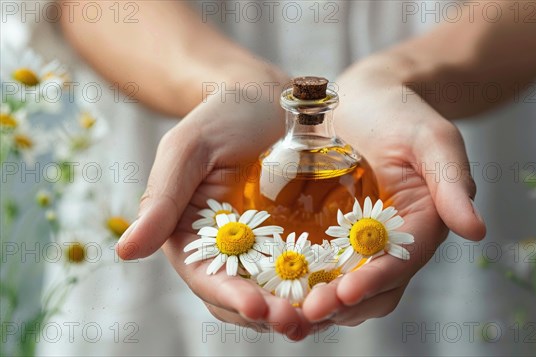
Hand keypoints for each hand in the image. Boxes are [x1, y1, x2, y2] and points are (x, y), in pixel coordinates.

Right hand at [115, 69, 318, 339]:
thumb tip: (126, 252)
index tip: (256, 308)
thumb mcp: (189, 149)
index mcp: (193, 235)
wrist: (268, 98)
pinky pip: (309, 269)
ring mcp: (265, 247)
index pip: (205, 276)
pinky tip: (341, 291)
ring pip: (277, 292)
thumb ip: (162, 198)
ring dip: (297, 310)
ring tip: (323, 315)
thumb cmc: (223, 117)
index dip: (229, 296)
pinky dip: (320, 285)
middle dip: (267, 314)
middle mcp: (228, 250)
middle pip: (243, 295)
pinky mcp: (298, 238)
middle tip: (296, 323)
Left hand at [302, 56, 486, 325]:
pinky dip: (302, 281)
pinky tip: (275, 290)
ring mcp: (359, 241)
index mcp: (422, 225)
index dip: (375, 281)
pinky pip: (317, 266)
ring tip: (287, 315)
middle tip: (308, 313)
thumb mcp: (431, 139)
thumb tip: (476, 231)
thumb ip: (452, 182)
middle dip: (343, 304)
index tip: (346, 293)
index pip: (402, 262)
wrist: (362, 99)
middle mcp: (393, 242)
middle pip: (373, 288)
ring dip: (321, 304)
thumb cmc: (400, 114)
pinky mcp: (329, 234)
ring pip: (345, 286)